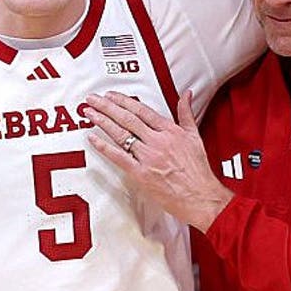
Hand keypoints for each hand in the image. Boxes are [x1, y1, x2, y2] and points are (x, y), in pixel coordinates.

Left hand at [84, 90, 233, 229]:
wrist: (201, 196)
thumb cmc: (198, 171)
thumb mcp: (195, 136)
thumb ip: (187, 113)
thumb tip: (187, 95)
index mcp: (170, 131)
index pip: (142, 110)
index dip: (124, 101)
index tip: (111, 95)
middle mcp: (158, 141)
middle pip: (128, 119)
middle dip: (107, 106)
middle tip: (93, 99)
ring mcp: (148, 157)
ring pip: (121, 134)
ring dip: (102, 121)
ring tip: (89, 112)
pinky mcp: (141, 174)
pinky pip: (118, 157)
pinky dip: (104, 146)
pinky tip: (92, 138)